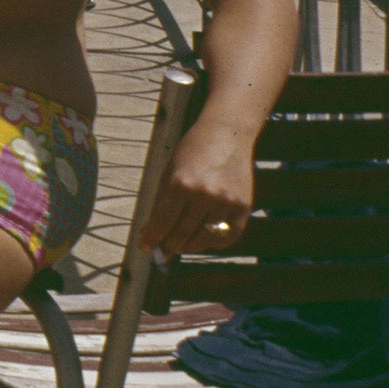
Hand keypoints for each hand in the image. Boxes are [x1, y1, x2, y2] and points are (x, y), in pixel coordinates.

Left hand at [141, 123, 255, 261]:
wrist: (227, 135)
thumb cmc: (191, 153)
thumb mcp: (169, 173)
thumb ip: (161, 204)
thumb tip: (150, 234)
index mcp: (179, 184)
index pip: (161, 223)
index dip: (151, 239)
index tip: (144, 248)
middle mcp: (204, 195)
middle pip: (182, 235)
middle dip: (168, 247)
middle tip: (162, 252)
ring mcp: (226, 202)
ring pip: (204, 240)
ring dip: (189, 247)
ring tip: (180, 245)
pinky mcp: (244, 207)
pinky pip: (228, 237)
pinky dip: (213, 243)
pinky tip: (203, 239)